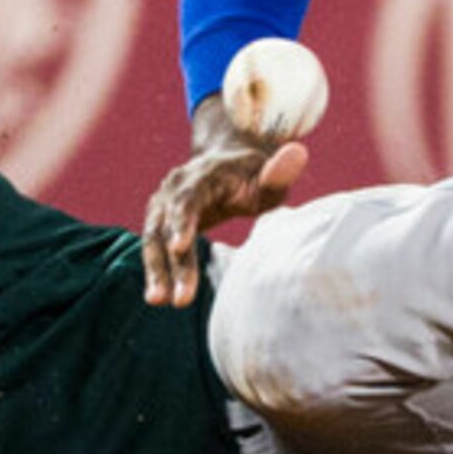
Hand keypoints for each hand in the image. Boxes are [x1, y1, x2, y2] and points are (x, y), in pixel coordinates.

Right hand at [139, 95, 308, 307]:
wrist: (226, 164)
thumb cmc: (254, 175)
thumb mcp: (269, 173)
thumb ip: (281, 170)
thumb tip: (299, 152)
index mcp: (201, 175)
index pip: (187, 199)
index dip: (182, 222)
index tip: (180, 247)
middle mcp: (173, 188)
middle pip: (165, 226)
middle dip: (170, 263)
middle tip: (179, 298)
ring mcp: (162, 204)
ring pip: (153, 240)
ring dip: (155, 271)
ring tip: (158, 301)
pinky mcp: (159, 221)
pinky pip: (154, 247)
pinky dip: (155, 271)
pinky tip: (159, 296)